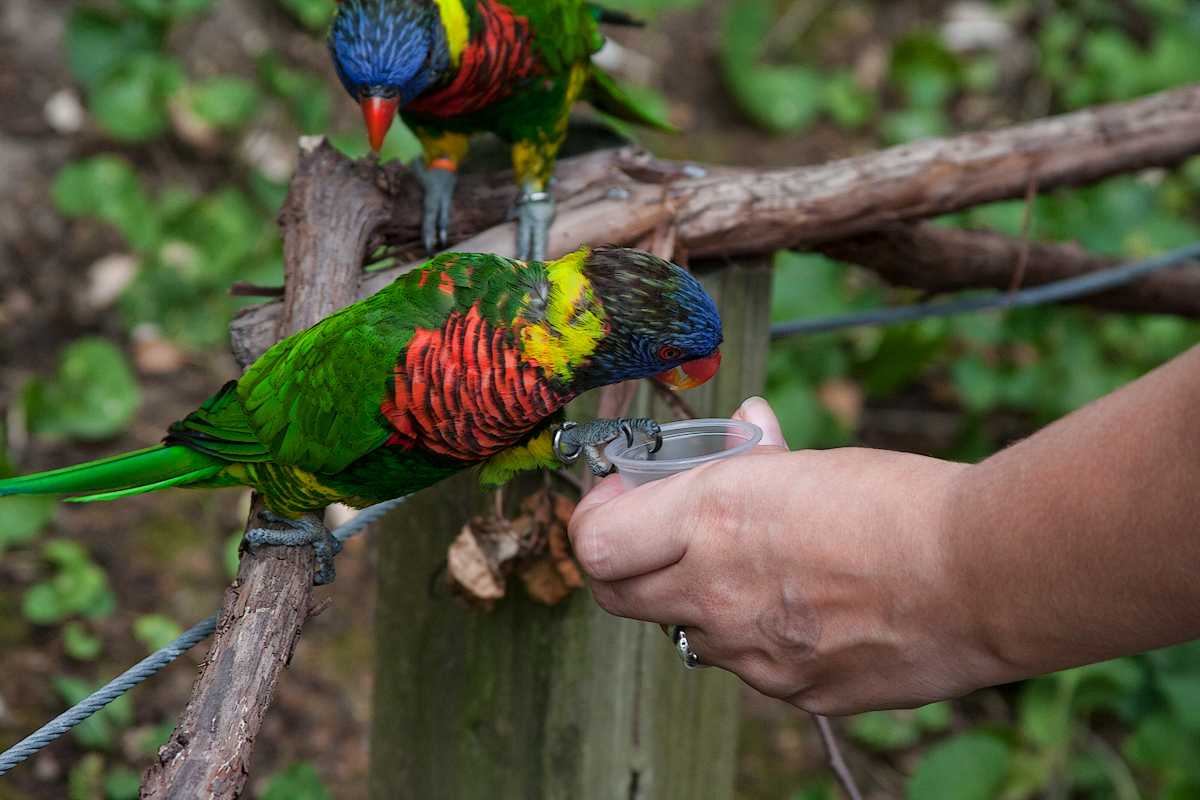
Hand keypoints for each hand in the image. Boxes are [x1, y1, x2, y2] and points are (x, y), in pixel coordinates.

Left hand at [569, 397, 978, 714]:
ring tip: (758, 566)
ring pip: (688, 633)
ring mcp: (752, 655)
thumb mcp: (810, 464)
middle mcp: (715, 595)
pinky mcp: (795, 692)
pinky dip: (758, 638)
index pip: (595, 546)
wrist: (986, 578)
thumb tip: (748, 427)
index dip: (595, 521)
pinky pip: (750, 667)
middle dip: (626, 567)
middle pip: (617, 598)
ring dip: (699, 600)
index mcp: (711, 520)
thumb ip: (756, 461)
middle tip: (658, 537)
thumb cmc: (903, 505)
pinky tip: (809, 607)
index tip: (618, 501)